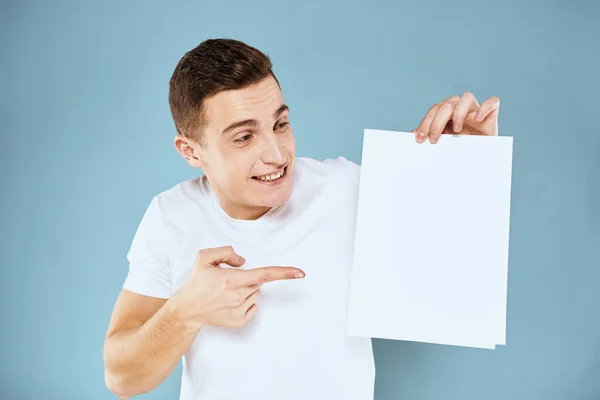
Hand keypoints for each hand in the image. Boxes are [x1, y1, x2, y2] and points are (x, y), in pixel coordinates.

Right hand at [173, 246, 304, 329]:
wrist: (187, 310)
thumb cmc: (196, 283)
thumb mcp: (204, 258)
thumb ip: (226, 252)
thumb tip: (243, 262)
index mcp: (232, 280)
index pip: (264, 274)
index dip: (284, 273)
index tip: (301, 273)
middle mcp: (238, 296)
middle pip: (258, 282)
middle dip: (247, 279)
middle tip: (227, 281)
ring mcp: (239, 311)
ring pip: (255, 294)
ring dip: (245, 290)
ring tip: (225, 293)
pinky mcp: (239, 321)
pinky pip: (253, 307)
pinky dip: (246, 303)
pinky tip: (229, 303)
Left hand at [412, 92, 499, 143]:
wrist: (481, 158)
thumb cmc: (460, 149)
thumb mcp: (442, 144)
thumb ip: (429, 136)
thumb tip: (411, 133)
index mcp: (447, 112)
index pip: (434, 110)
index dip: (425, 123)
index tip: (419, 139)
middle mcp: (461, 108)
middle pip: (447, 105)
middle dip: (436, 122)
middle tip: (433, 140)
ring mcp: (476, 109)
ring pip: (467, 97)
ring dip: (459, 113)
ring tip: (457, 130)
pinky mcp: (492, 114)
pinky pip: (492, 102)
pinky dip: (485, 107)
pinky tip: (477, 119)